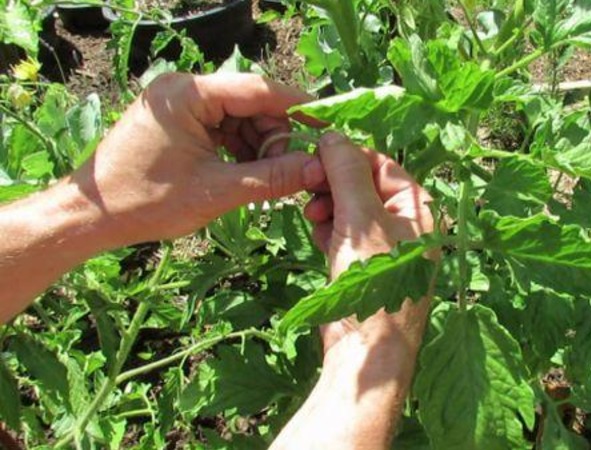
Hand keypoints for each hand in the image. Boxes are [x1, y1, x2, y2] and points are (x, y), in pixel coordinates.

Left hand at [68, 72, 325, 248]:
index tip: (328, 124)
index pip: (258, 89)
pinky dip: (240, 150)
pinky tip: (250, 175)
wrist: (91, 217)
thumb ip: (272, 177)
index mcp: (188, 94)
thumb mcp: (218, 191)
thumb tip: (318, 169)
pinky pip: (222, 129)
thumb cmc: (146, 201)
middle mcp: (183, 90)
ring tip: (271, 179)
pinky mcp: (178, 123)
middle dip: (276, 134)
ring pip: (239, 118)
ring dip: (260, 146)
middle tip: (296, 168)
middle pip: (250, 103)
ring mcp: (179, 105)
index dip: (297, 108)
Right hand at [304, 132, 434, 355]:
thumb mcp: (361, 218)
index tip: (316, 153)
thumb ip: (347, 173)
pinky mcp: (363, 266)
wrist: (365, 350)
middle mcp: (406, 224)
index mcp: (419, 208)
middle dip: (334, 186)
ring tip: (312, 217)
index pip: (382, 164)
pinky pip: (343, 235)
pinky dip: (329, 232)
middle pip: (363, 185)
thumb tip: (332, 135)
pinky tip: (318, 238)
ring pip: (350, 209)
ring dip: (328, 208)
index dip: (348, 156)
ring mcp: (385, 247)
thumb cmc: (374, 281)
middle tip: (309, 190)